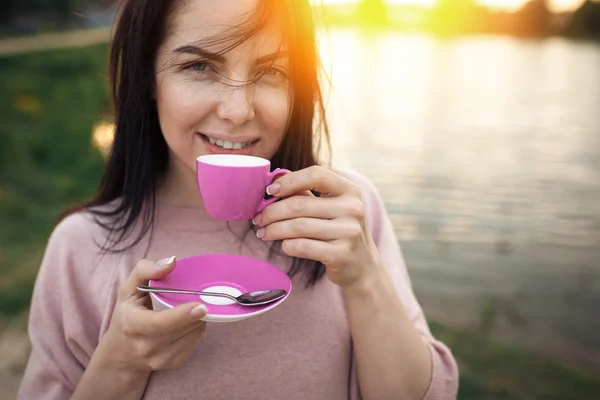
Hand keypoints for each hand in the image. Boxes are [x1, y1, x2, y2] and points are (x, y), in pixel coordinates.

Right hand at [99, 257, 207, 372]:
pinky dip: (196, 328)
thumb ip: (146, 270)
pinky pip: (196, 341)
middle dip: (196, 312)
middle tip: (203, 298)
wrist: (121, 355)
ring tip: (188, 309)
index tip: (201, 306)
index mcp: (132, 325)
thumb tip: (171, 261)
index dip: (182, 315)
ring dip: (197, 318)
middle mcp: (146, 346)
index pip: (160, 323)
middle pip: (182, 328)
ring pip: (193, 334)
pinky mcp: (174, 363)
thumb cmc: (126, 315)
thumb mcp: (128, 290)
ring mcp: (161, 358)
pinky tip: (187, 322)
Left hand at [252, 166, 381, 287]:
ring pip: (298, 227)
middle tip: (258, 218)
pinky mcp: (341, 254)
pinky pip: (302, 246)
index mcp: (350, 190)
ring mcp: (349, 232)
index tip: (270, 191)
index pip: (316, 175)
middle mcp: (353, 209)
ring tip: (263, 233)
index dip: (289, 181)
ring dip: (274, 230)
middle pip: (300, 205)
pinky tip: (283, 245)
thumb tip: (273, 180)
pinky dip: (287, 245)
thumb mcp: (331, 208)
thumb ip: (305, 193)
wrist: (362, 266)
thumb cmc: (339, 231)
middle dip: (271, 212)